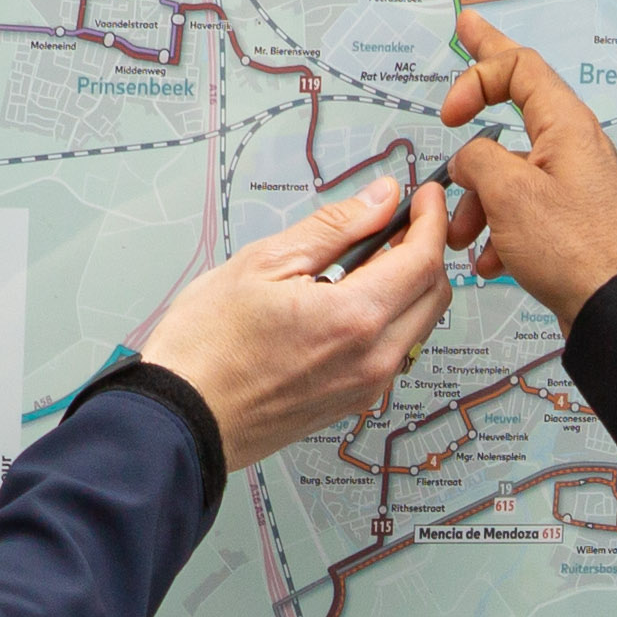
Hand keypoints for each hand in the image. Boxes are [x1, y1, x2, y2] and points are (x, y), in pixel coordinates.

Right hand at [132, 171, 455, 465]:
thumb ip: (333, 228)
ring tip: (365, 261)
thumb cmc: (206, 346)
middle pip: (434, 295)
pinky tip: (349, 302)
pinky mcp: (353, 403)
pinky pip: (393, 353)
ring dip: (407, 288)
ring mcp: (367, 387)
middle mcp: (373, 359)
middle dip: (426, 251)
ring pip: (417, 326)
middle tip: (397, 223)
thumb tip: (380, 200)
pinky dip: (388, 319)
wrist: (182, 420)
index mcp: (354, 318)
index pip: (424, 259)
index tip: (425, 196)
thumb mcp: (264, 263)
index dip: (431, 219)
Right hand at [439, 12, 616, 327]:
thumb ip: (478, 160)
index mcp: (566, 125)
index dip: (477, 74)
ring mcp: (572, 183)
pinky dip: (499, 231)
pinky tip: (492, 261)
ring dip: (478, 202)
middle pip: (518, 105)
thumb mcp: (508, 193)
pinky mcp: (569, 219)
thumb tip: (468, 159)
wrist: (611, 307)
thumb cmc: (572, 249)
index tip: (449, 111)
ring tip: (462, 237)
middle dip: (481, 98)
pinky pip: (522, 210)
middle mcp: (573, 147)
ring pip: (510, 173)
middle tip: (464, 45)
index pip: (519, 67)